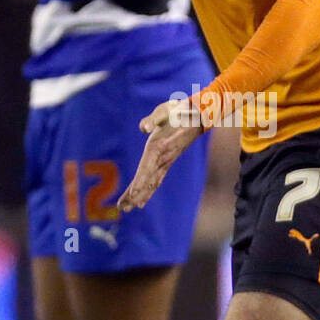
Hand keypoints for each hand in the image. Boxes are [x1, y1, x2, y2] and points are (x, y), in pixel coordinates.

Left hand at [118, 97, 203, 211]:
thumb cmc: (177, 111)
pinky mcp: (166, 163)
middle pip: (147, 179)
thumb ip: (152, 119)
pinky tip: (142, 200)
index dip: (140, 181)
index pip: (147, 167)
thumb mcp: (164, 111)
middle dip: (135, 194)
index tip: (133, 194)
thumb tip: (143, 128)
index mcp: (158, 147)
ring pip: (152, 183)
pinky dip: (148, 191)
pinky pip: (156, 180)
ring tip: (128, 208)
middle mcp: (162, 158)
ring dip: (140, 196)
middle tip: (123, 208)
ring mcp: (165, 162)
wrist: (196, 116)